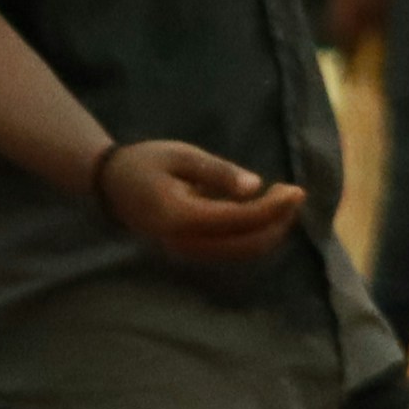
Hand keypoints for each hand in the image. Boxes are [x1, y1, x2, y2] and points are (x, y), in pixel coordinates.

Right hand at [95, 135, 308, 261]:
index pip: (239, 220)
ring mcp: (187, 252)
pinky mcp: (191, 251)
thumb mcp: (181, 156)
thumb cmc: (145, 162)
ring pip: (241, 252)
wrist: (110, 185)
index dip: (273, 208)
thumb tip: (255, 187)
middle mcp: (185, 243)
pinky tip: (266, 212)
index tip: (297, 190)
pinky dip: (254, 234)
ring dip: (269, 231)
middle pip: (246, 244)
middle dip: (278, 222)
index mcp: (181, 218)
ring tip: (285, 201)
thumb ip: (217, 172)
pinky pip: (231, 250)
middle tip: (294, 193)